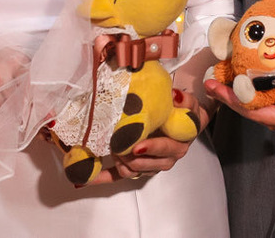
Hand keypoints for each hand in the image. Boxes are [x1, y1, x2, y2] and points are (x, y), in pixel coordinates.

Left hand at [85, 90, 209, 185]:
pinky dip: (102, 177)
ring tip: (110, 147)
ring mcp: (150, 165)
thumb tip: (174, 96)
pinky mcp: (137, 167)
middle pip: (144, 164)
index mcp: (177, 145)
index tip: (137, 146)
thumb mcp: (188, 104)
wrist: (185, 123)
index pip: (164, 149)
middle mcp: (165, 159)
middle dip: (128, 155)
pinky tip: (85, 179)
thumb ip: (184, 101)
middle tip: (116, 143)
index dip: (151, 148)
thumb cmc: (184, 113)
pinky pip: (119, 176)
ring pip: (132, 171)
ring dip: (119, 161)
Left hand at [203, 74, 274, 136]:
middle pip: (250, 109)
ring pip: (258, 102)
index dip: (234, 101)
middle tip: (209, 77)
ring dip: (240, 89)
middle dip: (230, 95)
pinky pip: (268, 95)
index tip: (215, 87)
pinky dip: (255, 84)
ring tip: (222, 72)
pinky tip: (247, 69)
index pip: (255, 113)